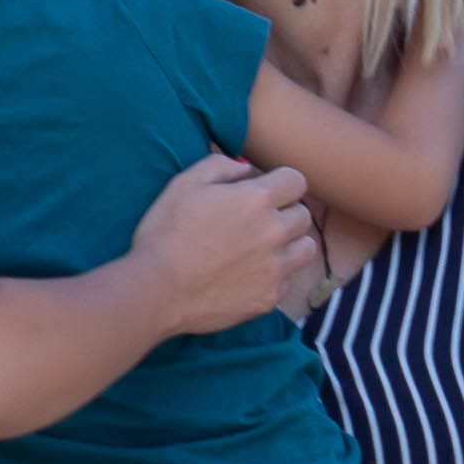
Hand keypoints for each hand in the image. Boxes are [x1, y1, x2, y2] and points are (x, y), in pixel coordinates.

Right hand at [122, 152, 324, 335]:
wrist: (158, 290)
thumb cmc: (165, 233)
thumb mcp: (184, 184)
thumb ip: (220, 166)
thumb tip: (246, 168)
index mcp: (256, 199)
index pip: (297, 180)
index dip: (281, 183)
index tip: (266, 191)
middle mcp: (274, 232)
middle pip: (303, 215)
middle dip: (285, 212)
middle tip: (259, 221)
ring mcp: (275, 267)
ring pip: (306, 248)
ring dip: (291, 243)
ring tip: (265, 248)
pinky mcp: (269, 297)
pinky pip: (288, 280)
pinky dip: (275, 275)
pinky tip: (250, 275)